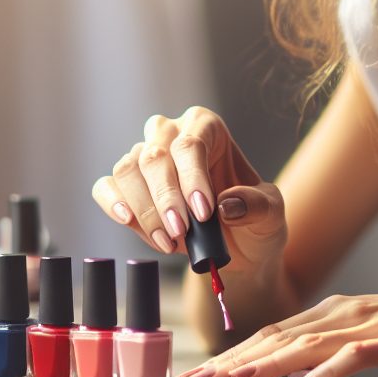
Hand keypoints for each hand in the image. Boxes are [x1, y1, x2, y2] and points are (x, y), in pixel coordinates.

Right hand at [92, 108, 285, 284]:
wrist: (237, 248)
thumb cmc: (253, 219)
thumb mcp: (270, 214)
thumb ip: (256, 206)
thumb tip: (226, 204)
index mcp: (207, 128)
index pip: (191, 144)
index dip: (193, 178)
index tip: (203, 212)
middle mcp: (171, 135)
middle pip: (154, 156)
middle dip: (166, 198)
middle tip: (181, 231)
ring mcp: (144, 158)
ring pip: (128, 170)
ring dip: (144, 209)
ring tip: (168, 241)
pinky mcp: (126, 186)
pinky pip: (106, 186)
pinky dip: (114, 203)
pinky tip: (127, 218)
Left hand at [180, 288, 377, 376]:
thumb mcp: (370, 343)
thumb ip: (331, 353)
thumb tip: (292, 374)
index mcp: (334, 315)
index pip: (270, 336)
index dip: (230, 356)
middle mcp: (346, 314)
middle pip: (278, 339)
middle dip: (232, 361)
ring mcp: (374, 325)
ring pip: (309, 345)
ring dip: (268, 364)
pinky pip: (360, 357)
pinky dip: (329, 372)